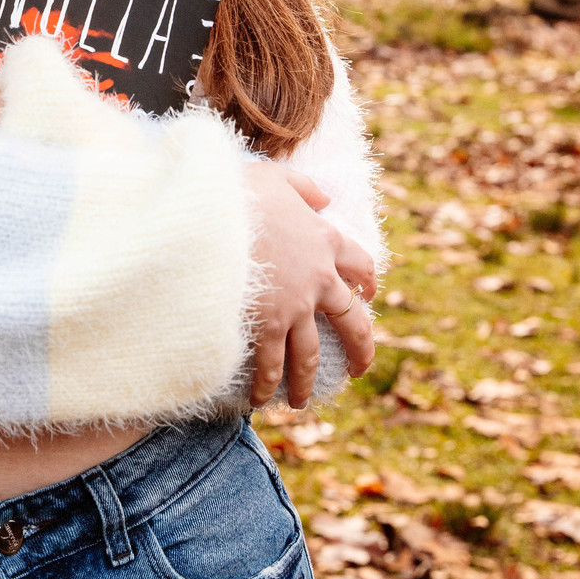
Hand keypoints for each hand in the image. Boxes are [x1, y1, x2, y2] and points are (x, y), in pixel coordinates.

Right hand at [244, 162, 375, 409]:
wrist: (211, 214)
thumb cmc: (239, 190)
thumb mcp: (278, 177)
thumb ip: (304, 187)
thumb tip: (324, 198)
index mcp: (327, 240)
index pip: (361, 266)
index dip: (367, 283)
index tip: (367, 296)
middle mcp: (320, 278)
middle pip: (352, 323)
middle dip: (359, 349)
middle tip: (359, 369)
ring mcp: (296, 306)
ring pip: (311, 354)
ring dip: (306, 381)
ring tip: (299, 401)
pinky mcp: (268, 324)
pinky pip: (272, 363)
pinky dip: (268, 384)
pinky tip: (261, 400)